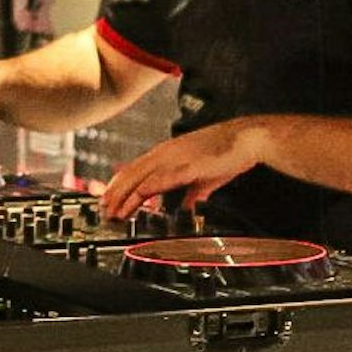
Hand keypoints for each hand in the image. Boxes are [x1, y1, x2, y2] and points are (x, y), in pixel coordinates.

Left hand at [99, 118, 264, 221]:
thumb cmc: (228, 154)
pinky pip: (162, 180)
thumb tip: (186, 207)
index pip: (135, 169)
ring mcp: (175, 158)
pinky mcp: (187, 166)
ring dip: (125, 197)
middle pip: (131, 174)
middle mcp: (166, 153)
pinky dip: (147, 192)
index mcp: (168, 153)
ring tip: (114, 212)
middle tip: (103, 210)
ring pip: (141, 178)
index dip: (119, 185)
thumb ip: (192, 193)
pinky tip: (138, 202)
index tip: (108, 199)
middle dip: (115, 194)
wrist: (248, 139)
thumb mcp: (205, 178)